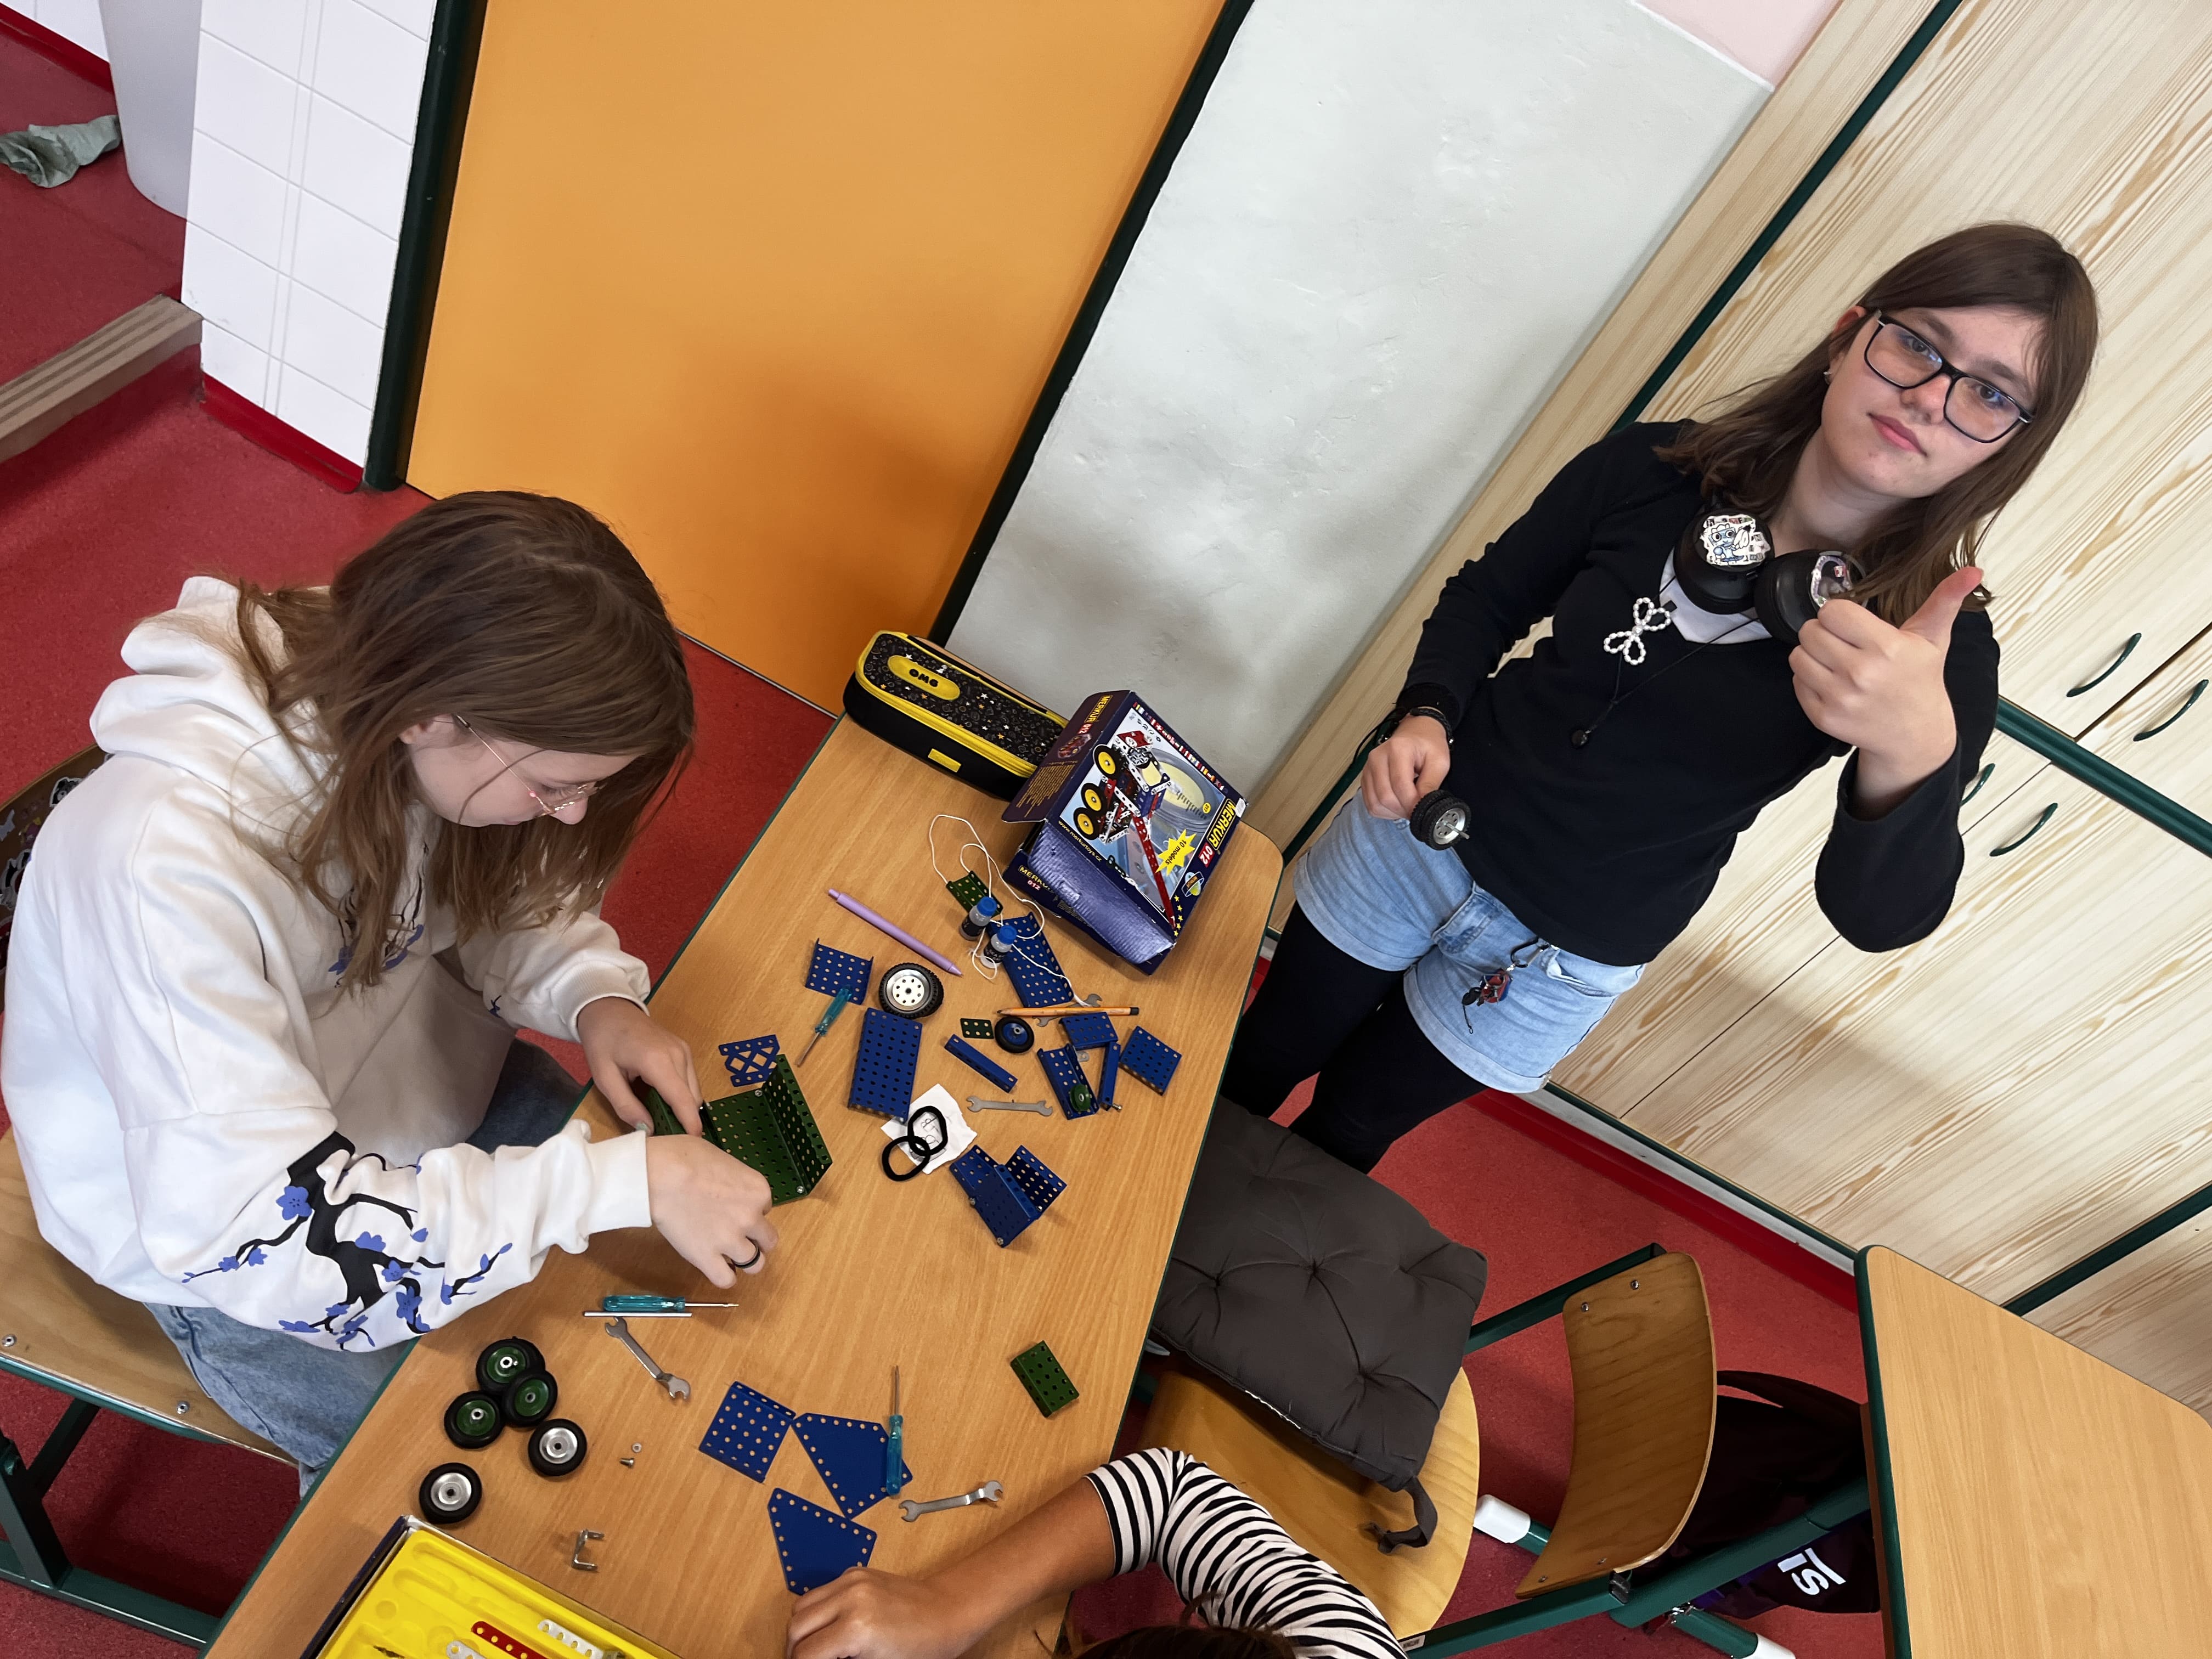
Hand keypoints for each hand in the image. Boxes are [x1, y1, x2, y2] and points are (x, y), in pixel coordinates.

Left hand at [578, 996, 701, 1132]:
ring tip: (663, 1122)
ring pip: (693, 1090)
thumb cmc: (602, 1041)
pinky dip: (681, 1095)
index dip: (689, 1124)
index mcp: (658, 1061)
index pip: (682, 1099)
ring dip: (682, 1108)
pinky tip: (663, 1102)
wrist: (608, 1008)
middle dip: (683, 1119)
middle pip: (691, 1098)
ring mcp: (684, 1050)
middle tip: (666, 1138)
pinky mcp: (684, 1049)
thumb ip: (626, 1106)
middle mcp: (679, 1054)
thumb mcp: (605, 1078)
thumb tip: (648, 1130)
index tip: (691, 1146)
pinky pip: (689, 1080)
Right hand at [645, 1135, 775, 1285]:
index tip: (732, 1206)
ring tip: (728, 1254)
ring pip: (755, 1264)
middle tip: (737, 1234)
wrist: (659, 1174)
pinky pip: (726, 1280)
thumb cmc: (684, 1157)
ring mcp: (731, 1241)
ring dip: (744, 1260)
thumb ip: (733, 1178)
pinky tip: (714, 1266)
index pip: (765, 1208)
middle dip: (756, 1239)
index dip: (749, 1209)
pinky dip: (723, 1276)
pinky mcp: (707, 1258)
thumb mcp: (721, 1158)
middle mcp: (751, 1217)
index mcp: (758, 1190)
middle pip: (768, 1240)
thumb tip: (726, 1184)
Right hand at [787, 1568, 979, 1658]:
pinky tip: (831, 1628)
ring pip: (801, 1604)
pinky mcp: (856, 1572)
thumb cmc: (923, 1648)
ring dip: (802, 1629)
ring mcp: (852, 1580)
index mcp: (857, 1628)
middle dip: (796, 1650)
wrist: (948, 1611)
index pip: (805, 1653)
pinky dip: (817, 1610)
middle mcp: (850, 1598)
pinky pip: (821, 1591)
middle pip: (796, 1626)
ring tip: (815, 1648)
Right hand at [1360, 715, 1450, 818]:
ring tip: (1408, 806)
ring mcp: (1369, 767)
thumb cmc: (1428, 744)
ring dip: (1393, 812)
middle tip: (1418, 811)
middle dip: (1403, 810)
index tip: (1423, 812)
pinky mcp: (1366, 777)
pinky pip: (1370, 803)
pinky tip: (1397, 804)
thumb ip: (1430, 785)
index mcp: (1397, 749)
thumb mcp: (1439, 762)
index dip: (1412, 805)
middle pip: (1385, 796)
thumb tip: (1422, 807)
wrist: (1416, 732)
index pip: (1400, 786)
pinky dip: (1384, 810)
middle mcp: (1378, 757)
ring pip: (1375, 803)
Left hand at [1790, 567, 1976, 815]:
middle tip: (1844, 643)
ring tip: (1837, 661)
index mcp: (1886, 648)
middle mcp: (1860, 673)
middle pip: (1810, 631)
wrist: (1914, 734)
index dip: (1840, 613)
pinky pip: (1796, 681)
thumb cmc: (1920, 680)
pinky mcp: (1823, 717)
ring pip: (1798, 655)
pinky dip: (1808, 679)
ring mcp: (1839, 697)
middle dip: (1824, 632)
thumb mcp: (1933, 638)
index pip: (1833, 611)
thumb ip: (1946, 600)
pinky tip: (1833, 682)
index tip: (1851, 623)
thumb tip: (1973, 571)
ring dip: (1812, 655)